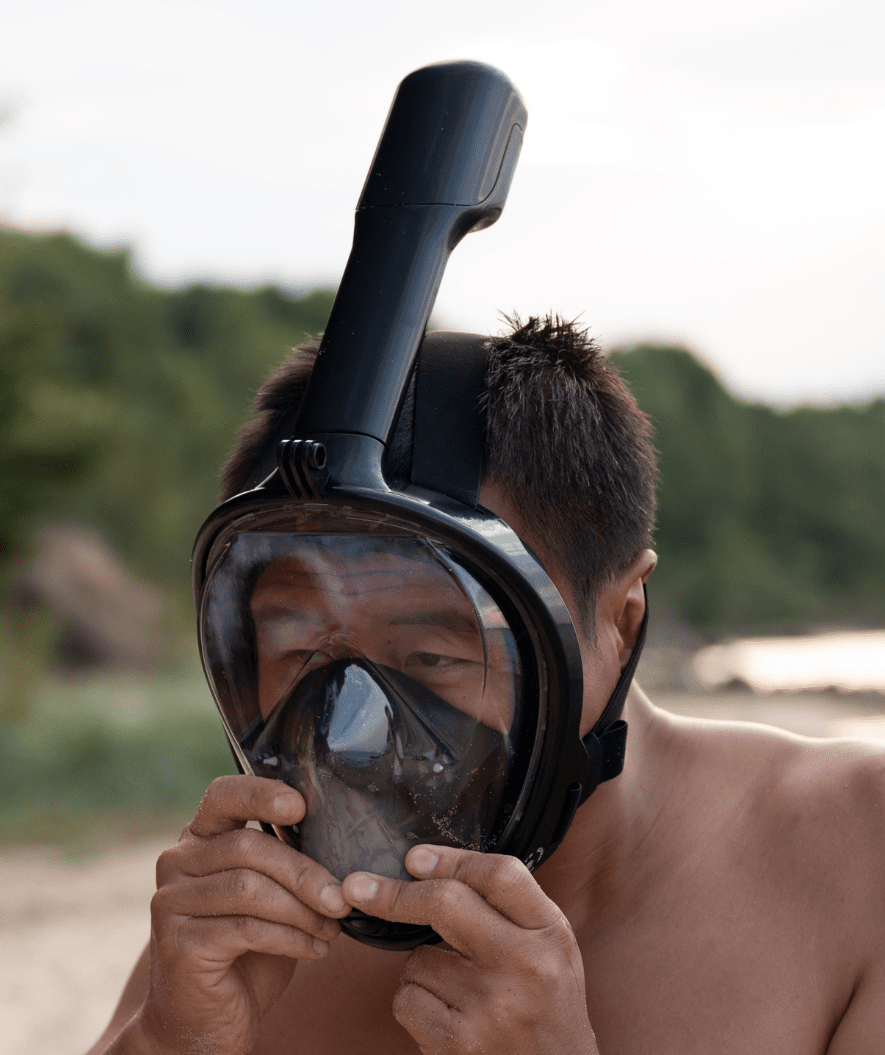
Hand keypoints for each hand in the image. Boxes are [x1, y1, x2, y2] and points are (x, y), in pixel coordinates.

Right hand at [137, 776, 351, 1054]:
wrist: (205, 1021)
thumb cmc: (248, 950)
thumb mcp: (271, 896)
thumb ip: (287, 862)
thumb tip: (345, 838)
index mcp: (200, 838)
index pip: (224, 795)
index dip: (262, 794)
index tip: (301, 807)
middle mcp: (177, 862)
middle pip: (249, 847)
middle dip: (305, 872)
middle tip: (343, 898)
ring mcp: (170, 902)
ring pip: (249, 888)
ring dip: (302, 909)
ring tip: (333, 927)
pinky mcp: (176, 943)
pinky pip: (245, 928)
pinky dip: (291, 938)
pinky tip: (317, 950)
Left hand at [341, 846, 598, 1054]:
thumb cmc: (547, 1004)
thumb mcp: (551, 947)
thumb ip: (508, 908)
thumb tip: (428, 869)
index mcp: (549, 932)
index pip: (499, 875)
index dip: (450, 860)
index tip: (413, 857)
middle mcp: (523, 964)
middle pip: (446, 904)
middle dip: (392, 894)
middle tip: (355, 887)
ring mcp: (491, 1006)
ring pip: (417, 959)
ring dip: (420, 967)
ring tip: (455, 988)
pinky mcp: (460, 1043)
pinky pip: (406, 1000)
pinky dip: (413, 1002)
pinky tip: (443, 1015)